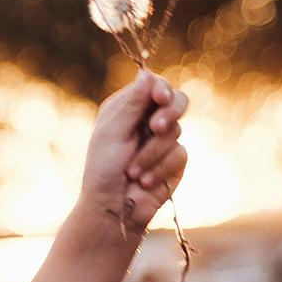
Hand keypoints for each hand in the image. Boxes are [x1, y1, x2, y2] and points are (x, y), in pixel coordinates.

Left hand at [80, 71, 189, 234]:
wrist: (111, 209)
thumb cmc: (102, 170)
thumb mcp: (112, 132)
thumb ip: (131, 104)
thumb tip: (146, 73)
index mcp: (129, 108)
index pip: (154, 86)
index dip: (162, 89)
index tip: (159, 97)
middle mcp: (148, 121)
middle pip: (177, 101)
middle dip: (169, 112)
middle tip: (156, 127)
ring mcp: (163, 141)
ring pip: (175, 131)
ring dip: (152, 153)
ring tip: (132, 171)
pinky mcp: (175, 162)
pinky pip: (179, 155)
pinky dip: (160, 168)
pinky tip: (144, 181)